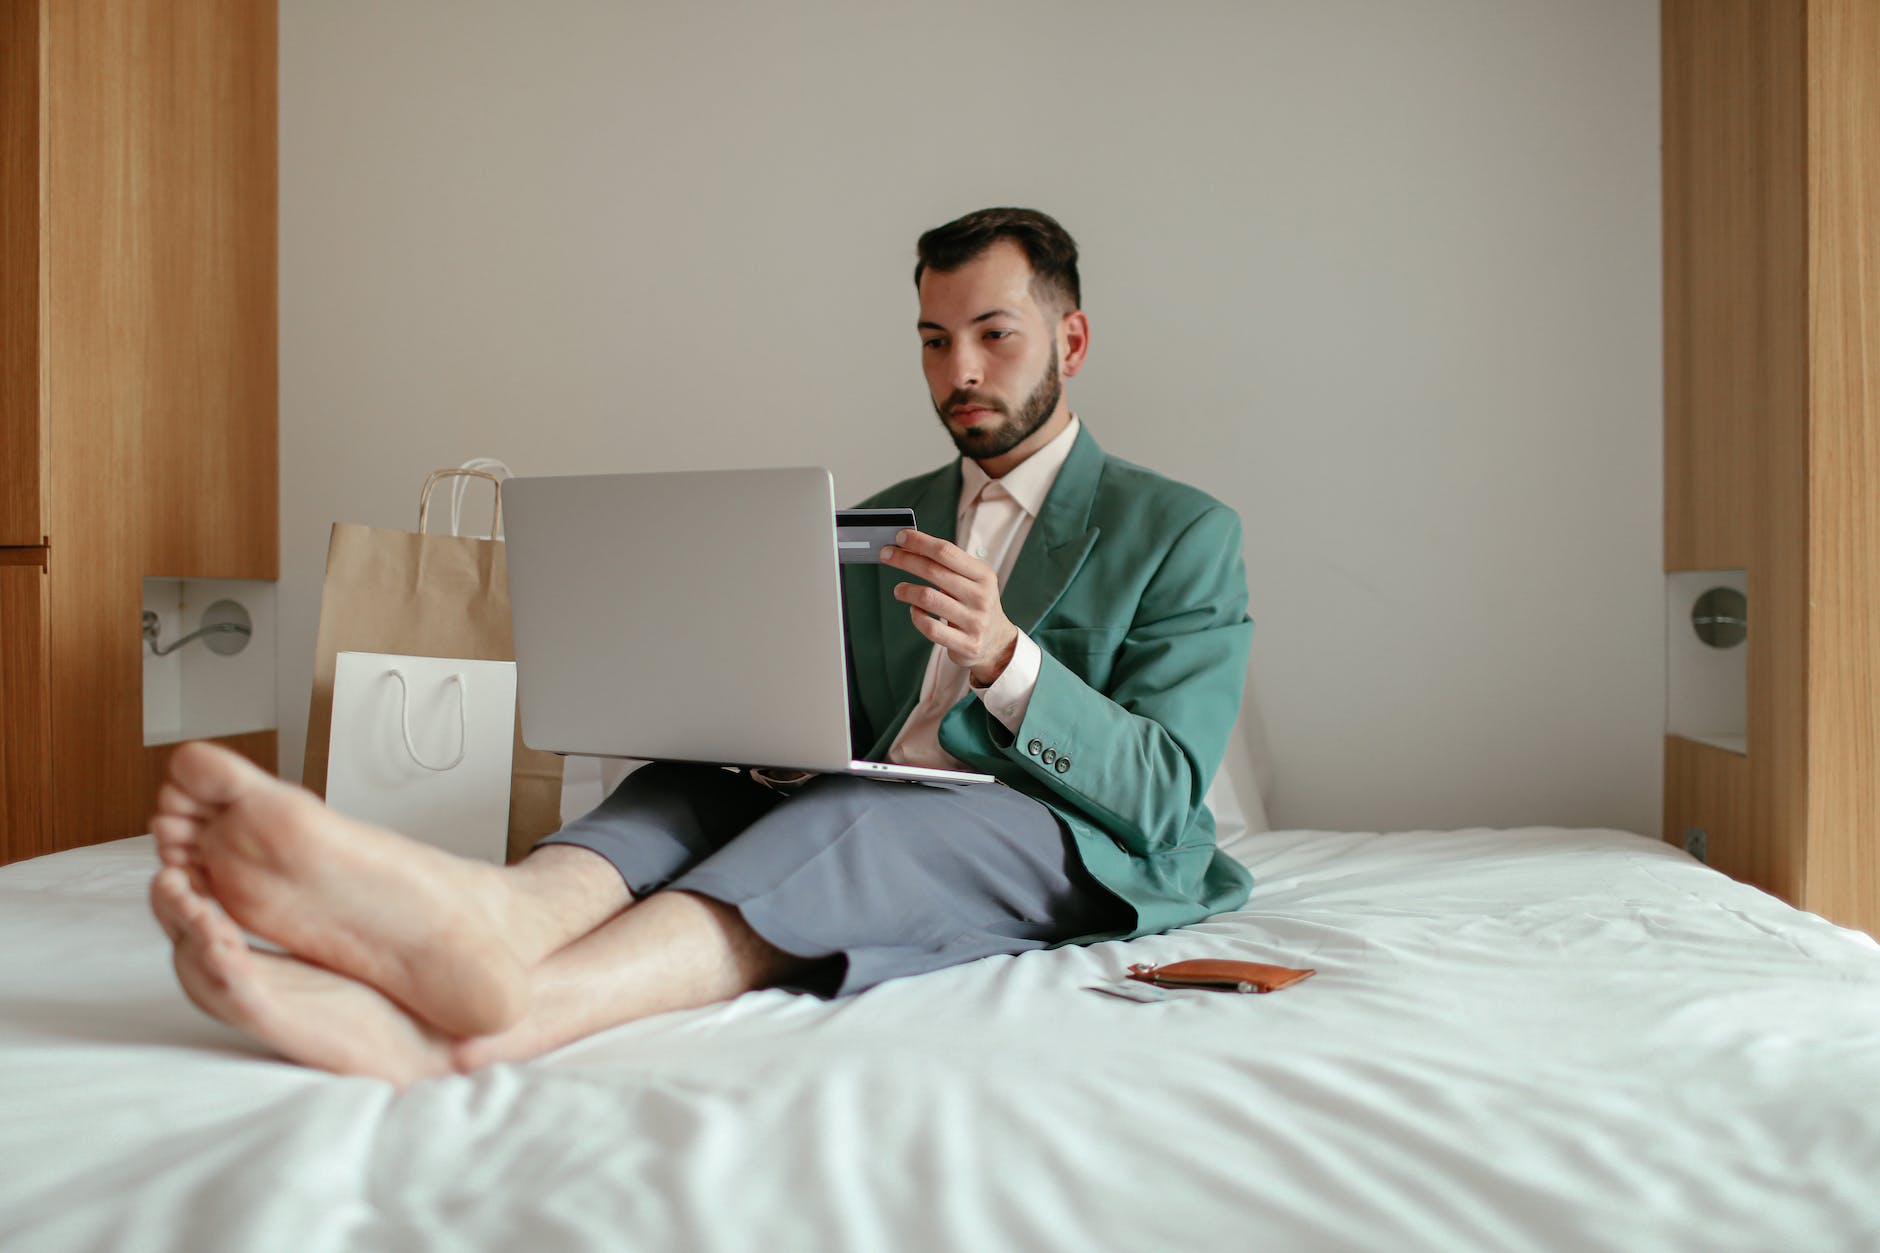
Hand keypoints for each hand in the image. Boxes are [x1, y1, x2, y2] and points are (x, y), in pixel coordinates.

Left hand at [881, 529, 1018, 685]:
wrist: (997, 642)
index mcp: (983, 575)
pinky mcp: (965, 644)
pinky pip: (930, 627)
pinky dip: (916, 616)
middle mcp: (980, 596)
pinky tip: (915, 611)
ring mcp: (974, 621)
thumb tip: (911, 546)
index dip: (920, 542)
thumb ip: (948, 565)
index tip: (901, 536)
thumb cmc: (976, 605)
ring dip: (906, 590)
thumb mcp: (973, 580)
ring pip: (928, 598)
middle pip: (934, 571)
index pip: (946, 552)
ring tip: (899, 590)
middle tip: (886, 555)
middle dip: (905, 560)